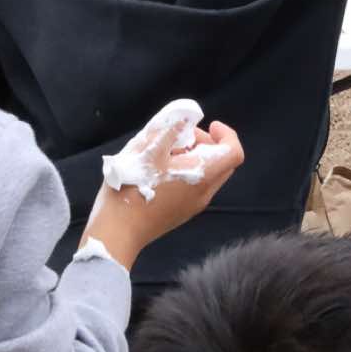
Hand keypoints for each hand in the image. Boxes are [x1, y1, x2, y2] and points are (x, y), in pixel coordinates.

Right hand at [82, 113, 244, 269]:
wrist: (116, 234)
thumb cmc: (131, 189)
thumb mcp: (148, 151)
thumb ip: (169, 130)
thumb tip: (184, 118)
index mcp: (202, 175)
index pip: (234, 152)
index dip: (226, 134)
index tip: (208, 125)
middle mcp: (205, 193)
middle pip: (222, 162)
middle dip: (207, 143)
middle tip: (181, 137)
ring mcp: (194, 206)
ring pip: (208, 174)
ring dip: (194, 157)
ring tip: (165, 152)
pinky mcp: (181, 213)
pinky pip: (196, 186)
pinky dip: (187, 171)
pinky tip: (159, 170)